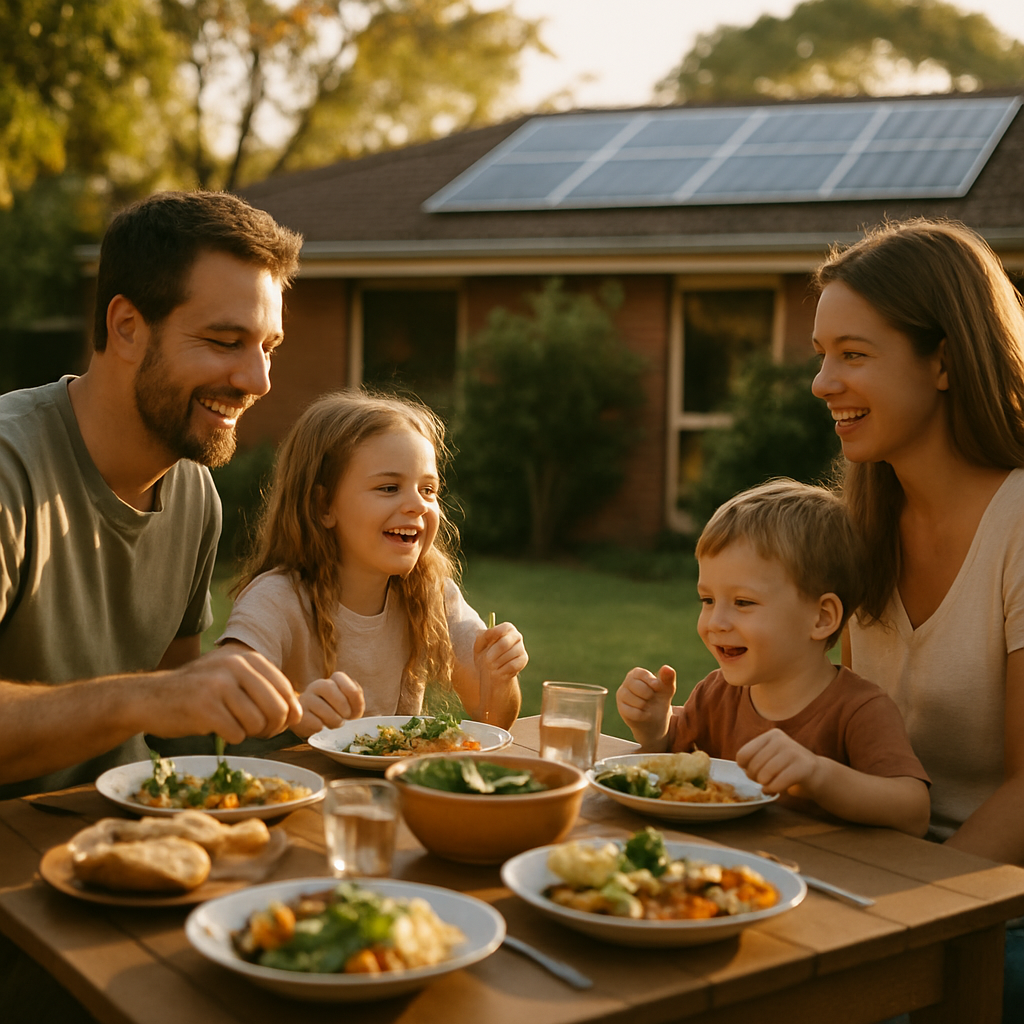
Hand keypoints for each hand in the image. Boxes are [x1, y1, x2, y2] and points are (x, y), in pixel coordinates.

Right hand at [154, 646, 302, 743]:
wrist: (149, 698)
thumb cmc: (198, 692)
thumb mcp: (232, 677)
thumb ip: (263, 688)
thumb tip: (298, 713)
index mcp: (247, 658)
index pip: (286, 690)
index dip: (288, 713)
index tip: (277, 723)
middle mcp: (236, 666)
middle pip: (278, 709)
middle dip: (273, 728)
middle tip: (260, 732)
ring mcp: (219, 685)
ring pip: (258, 724)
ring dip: (250, 734)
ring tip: (235, 727)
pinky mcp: (205, 708)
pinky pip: (236, 734)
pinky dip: (231, 738)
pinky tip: (218, 729)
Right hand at [294, 672, 365, 738]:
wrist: (313, 722)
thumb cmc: (336, 711)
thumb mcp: (350, 704)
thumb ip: (357, 702)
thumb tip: (354, 709)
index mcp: (333, 680)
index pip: (340, 677)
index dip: (352, 694)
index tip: (354, 708)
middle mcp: (317, 685)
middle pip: (328, 687)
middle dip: (342, 706)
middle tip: (346, 717)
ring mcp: (306, 698)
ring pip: (321, 706)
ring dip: (334, 720)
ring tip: (336, 723)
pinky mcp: (300, 714)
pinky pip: (313, 721)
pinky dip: (321, 726)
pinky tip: (321, 727)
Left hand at [473, 621, 528, 685]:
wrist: (490, 669)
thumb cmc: (485, 653)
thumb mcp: (480, 644)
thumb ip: (482, 636)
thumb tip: (489, 632)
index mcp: (507, 628)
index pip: (504, 628)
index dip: (494, 635)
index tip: (486, 644)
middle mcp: (516, 636)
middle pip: (504, 644)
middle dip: (492, 654)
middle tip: (486, 660)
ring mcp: (521, 648)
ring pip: (508, 655)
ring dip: (496, 663)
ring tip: (491, 666)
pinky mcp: (523, 659)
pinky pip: (512, 665)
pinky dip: (502, 669)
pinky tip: (498, 670)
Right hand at [616, 665, 674, 749]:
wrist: (655, 720)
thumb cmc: (660, 700)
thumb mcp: (667, 689)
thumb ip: (668, 678)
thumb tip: (667, 668)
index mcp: (637, 673)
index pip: (641, 674)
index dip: (651, 682)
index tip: (658, 688)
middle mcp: (627, 682)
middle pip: (637, 686)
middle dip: (649, 694)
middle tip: (651, 698)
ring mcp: (621, 695)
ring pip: (635, 700)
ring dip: (645, 705)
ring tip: (647, 706)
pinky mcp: (621, 709)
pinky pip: (634, 712)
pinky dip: (643, 715)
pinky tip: (644, 714)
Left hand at [735, 729, 822, 796]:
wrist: (818, 774)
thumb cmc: (787, 767)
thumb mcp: (770, 756)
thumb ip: (754, 758)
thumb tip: (742, 766)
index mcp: (771, 735)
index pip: (743, 754)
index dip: (745, 768)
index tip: (752, 771)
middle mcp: (781, 740)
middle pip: (753, 766)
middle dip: (755, 779)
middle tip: (764, 780)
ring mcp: (793, 752)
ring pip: (764, 776)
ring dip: (765, 785)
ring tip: (771, 784)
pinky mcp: (803, 767)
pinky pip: (777, 783)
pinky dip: (773, 790)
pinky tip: (776, 790)